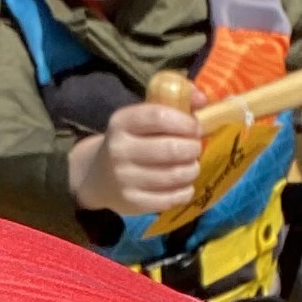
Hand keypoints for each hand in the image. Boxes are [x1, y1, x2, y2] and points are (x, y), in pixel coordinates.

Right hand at [69, 102, 201, 217]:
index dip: (186, 122)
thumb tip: (202, 98)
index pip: (159, 117)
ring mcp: (124, 179)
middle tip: (195, 148)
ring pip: (175, 175)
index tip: (196, 128)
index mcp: (122, 122)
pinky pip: (171, 198)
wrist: (98, 176)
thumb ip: (173, 102)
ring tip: (191, 165)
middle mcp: (119, 150)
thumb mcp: (142, 117)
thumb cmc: (132, 141)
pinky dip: (185, 191)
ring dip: (192, 169)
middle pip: (171, 149)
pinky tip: (184, 184)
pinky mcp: (132, 202)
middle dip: (193, 148)